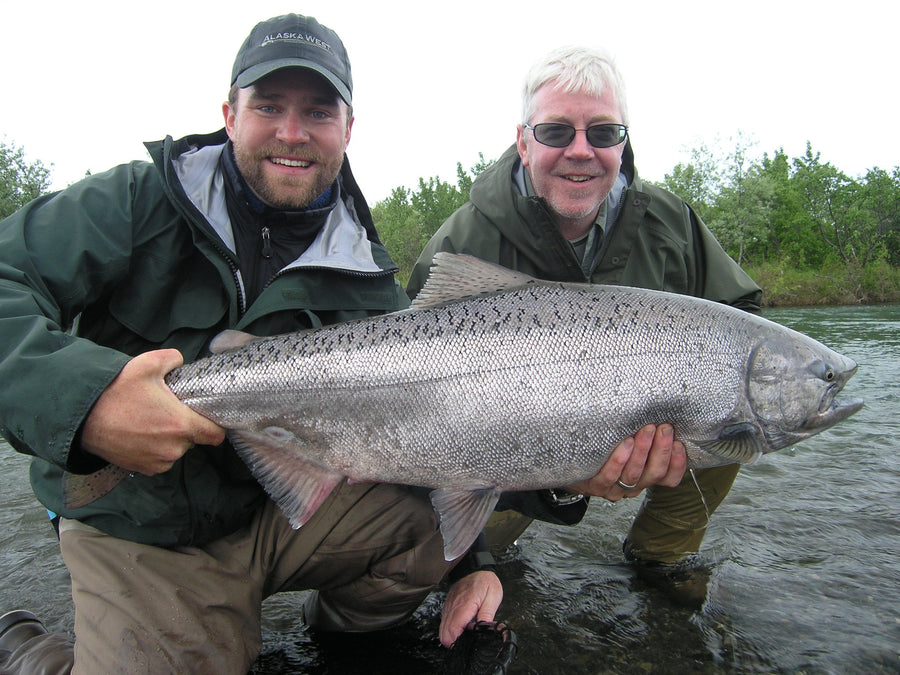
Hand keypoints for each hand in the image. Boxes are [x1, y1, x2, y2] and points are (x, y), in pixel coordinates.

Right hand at [80, 349, 225, 474]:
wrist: (82, 417)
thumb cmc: (115, 391)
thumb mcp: (147, 364)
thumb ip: (173, 359)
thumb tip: (180, 362)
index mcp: (180, 424)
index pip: (215, 434)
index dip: (215, 424)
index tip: (206, 415)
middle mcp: (172, 448)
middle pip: (194, 440)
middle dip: (186, 427)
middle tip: (168, 411)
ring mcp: (157, 461)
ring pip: (176, 450)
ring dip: (170, 439)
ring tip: (150, 422)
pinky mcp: (142, 468)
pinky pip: (159, 460)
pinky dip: (155, 449)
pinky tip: (141, 434)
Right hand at [439, 570, 502, 646]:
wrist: (476, 568)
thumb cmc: (485, 582)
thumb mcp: (493, 595)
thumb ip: (487, 612)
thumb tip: (484, 627)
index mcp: (466, 604)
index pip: (454, 627)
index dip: (455, 640)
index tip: (461, 645)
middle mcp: (454, 605)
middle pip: (445, 630)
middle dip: (451, 641)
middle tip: (462, 644)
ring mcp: (449, 605)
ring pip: (442, 626)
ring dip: (448, 635)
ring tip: (461, 637)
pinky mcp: (448, 605)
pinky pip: (444, 620)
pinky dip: (448, 627)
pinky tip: (457, 629)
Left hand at [568, 424, 685, 501]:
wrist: (571, 464)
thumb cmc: (605, 448)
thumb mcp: (629, 441)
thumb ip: (645, 432)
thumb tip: (660, 404)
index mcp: (646, 477)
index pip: (670, 478)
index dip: (678, 462)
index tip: (679, 441)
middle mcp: (634, 486)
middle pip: (655, 474)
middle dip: (661, 449)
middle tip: (663, 427)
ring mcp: (615, 488)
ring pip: (634, 475)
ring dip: (642, 451)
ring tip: (646, 430)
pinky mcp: (595, 486)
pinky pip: (609, 476)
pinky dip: (619, 460)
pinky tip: (624, 443)